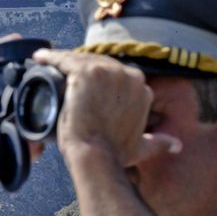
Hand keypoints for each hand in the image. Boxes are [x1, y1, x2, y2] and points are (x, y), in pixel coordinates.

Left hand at [33, 50, 181, 167]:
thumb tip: (176, 145)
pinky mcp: (87, 72)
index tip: (81, 86)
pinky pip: (64, 59)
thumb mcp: (141, 147)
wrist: (96, 157)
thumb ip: (160, 143)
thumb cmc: (115, 154)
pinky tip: (39, 58)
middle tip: (60, 75)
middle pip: (98, 63)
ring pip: (81, 59)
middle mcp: (129, 75)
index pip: (114, 74)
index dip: (97, 78)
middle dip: (80, 68)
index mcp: (141, 87)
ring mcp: (108, 72)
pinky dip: (50, 57)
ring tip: (47, 66)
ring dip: (63, 61)